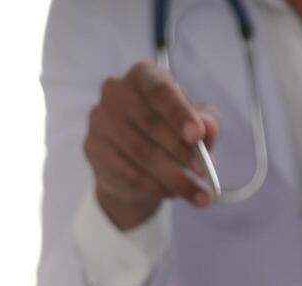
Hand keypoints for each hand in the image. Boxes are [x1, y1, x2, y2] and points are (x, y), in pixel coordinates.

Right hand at [84, 62, 219, 229]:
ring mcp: (100, 119)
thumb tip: (209, 128)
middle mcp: (116, 91)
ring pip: (140, 153)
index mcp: (143, 76)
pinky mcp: (92, 148)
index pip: (160, 90)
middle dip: (181, 152)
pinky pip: (127, 173)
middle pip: (150, 124)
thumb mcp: (196, 125)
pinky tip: (172, 194)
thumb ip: (207, 123)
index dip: (179, 113)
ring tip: (197, 193)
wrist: (134, 162)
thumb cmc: (170, 133)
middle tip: (203, 172)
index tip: (197, 136)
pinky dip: (155, 187)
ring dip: (173, 177)